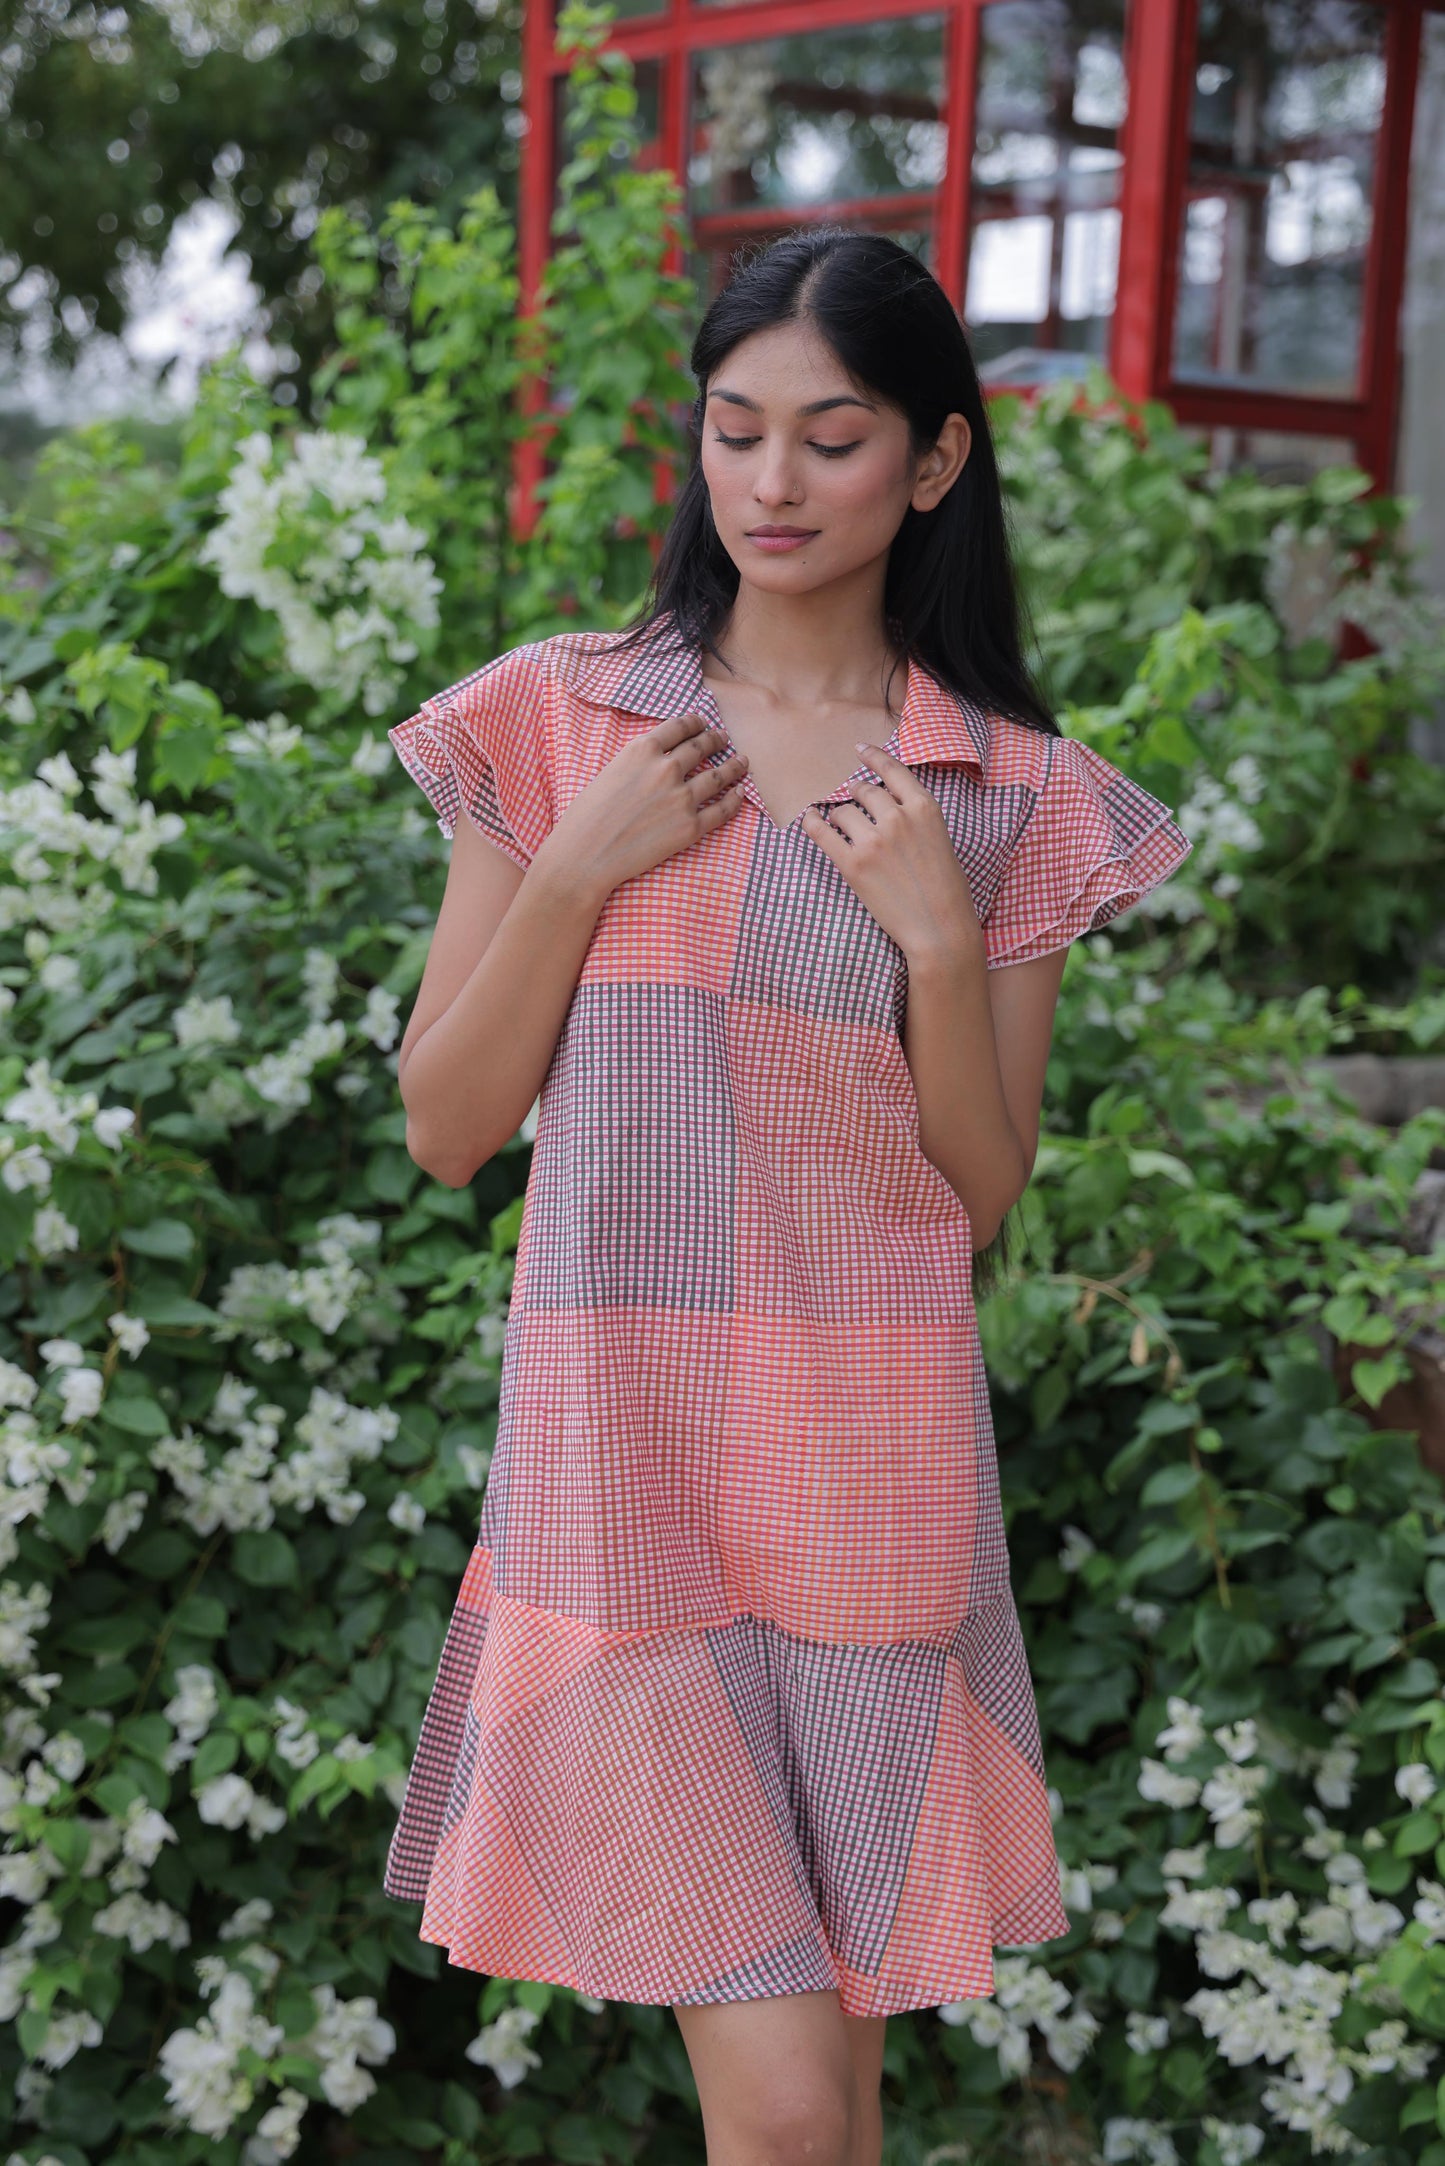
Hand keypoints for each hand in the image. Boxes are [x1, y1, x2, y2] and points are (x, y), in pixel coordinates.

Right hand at [542, 713, 748, 899]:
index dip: (696, 722)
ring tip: (742, 762)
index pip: (679, 726)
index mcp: (641, 750)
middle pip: (702, 747)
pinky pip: (722, 810)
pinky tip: (740, 793)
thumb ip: (637, 762)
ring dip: (734, 766)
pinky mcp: (690, 828)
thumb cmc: (587, 817)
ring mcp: (681, 799)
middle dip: (716, 740)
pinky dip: (735, 800)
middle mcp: (665, 769)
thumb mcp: (609, 771)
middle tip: (723, 739)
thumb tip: (658, 760)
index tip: (702, 723)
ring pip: (718, 776)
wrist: (585, 856)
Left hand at [801, 742, 983, 965]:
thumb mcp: (941, 840)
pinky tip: (809, 819)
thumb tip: (888, 806)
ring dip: (839, 816)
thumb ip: (916, 818)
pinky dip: (812, 823)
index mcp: (925, 808)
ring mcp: (873, 840)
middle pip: (863, 790)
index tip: (859, 750)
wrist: (940, 929)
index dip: (873, 757)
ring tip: (843, 828)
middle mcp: (898, 817)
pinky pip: (821, 832)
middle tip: (854, 806)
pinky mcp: (853, 864)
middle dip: (856, 796)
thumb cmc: (947, 890)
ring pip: (842, 810)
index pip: (893, 770)